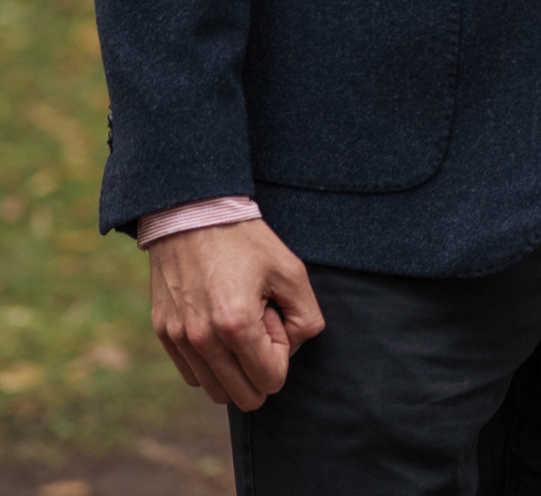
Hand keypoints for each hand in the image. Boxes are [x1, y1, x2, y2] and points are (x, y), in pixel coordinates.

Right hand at [148, 220, 324, 409]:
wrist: (192, 216)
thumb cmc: (246, 241)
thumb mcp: (292, 271)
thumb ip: (306, 318)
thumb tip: (292, 349)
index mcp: (235, 325)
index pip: (271, 380)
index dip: (283, 353)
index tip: (277, 318)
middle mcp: (201, 340)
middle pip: (243, 396)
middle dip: (261, 367)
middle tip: (262, 324)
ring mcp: (177, 339)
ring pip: (215, 390)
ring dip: (236, 367)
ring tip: (239, 323)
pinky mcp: (163, 334)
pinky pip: (192, 374)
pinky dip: (212, 363)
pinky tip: (219, 325)